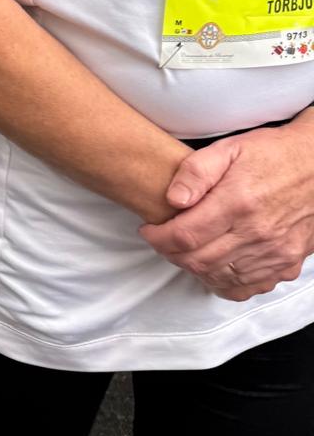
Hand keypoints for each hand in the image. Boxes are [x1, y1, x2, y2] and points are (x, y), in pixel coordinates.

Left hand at [140, 119, 313, 300]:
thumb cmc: (273, 154)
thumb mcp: (229, 148)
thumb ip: (196, 172)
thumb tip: (173, 199)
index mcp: (238, 202)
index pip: (185, 236)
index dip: (158, 238)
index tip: (149, 230)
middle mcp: (258, 233)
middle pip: (199, 261)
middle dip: (170, 254)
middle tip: (162, 240)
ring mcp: (274, 253)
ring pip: (220, 278)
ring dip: (194, 268)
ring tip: (185, 250)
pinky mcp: (287, 263)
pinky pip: (248, 287)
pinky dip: (224, 282)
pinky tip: (214, 266)